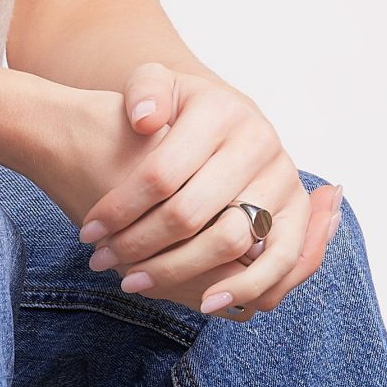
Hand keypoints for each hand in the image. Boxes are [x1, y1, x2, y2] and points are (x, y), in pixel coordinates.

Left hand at [74, 62, 343, 317]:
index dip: (119, 208)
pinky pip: (281, 261)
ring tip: (138, 284)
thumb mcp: (157, 84)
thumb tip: (145, 120)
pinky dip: (247, 287)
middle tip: (102, 262)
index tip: (88, 232)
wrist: (229, 123)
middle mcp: (260, 143)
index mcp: (221, 111)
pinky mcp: (297, 213)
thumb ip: (145, 89)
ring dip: (180, 272)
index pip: (160, 174)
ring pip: (231, 242)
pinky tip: (207, 303)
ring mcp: (283, 180)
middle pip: (190, 213)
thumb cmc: (182, 111)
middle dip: (139, 245)